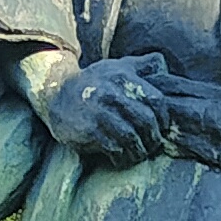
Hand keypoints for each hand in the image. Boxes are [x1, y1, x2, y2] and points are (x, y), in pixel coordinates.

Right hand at [27, 55, 170, 166]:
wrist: (56, 93)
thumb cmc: (94, 82)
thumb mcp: (116, 67)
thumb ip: (141, 65)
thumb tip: (162, 63)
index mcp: (123, 77)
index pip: (156, 100)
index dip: (164, 118)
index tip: (162, 127)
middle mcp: (112, 93)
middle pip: (146, 121)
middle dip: (153, 138)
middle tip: (152, 145)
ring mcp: (100, 112)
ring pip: (132, 137)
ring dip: (139, 151)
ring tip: (138, 154)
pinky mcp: (89, 130)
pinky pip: (114, 148)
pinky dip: (122, 157)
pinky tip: (121, 158)